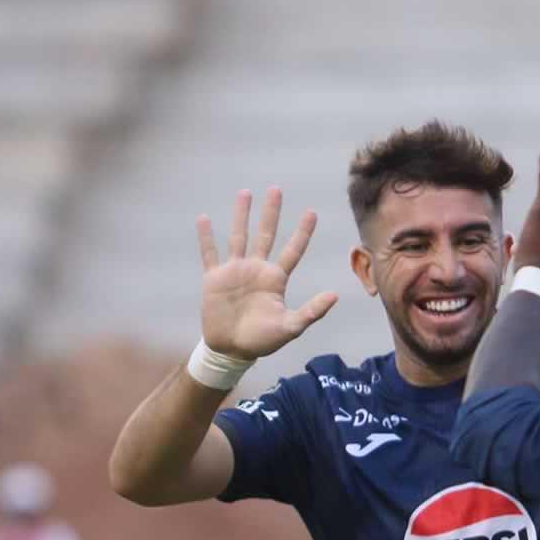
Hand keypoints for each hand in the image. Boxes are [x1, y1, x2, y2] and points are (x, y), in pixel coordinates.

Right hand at [196, 188, 337, 360]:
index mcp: (276, 279)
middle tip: (276, 189)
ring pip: (238, 236)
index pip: (293, 250)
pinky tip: (204, 219)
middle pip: (265, 234)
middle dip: (271, 212)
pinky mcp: (215, 278)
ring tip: (245, 193)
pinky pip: (210, 254)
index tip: (312, 212)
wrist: (232, 350)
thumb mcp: (291, 327)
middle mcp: (257, 269)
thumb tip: (335, 295)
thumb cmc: (263, 340)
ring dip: (241, 215)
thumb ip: (312, 311)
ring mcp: (235, 271)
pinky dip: (206, 238)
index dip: (302, 232)